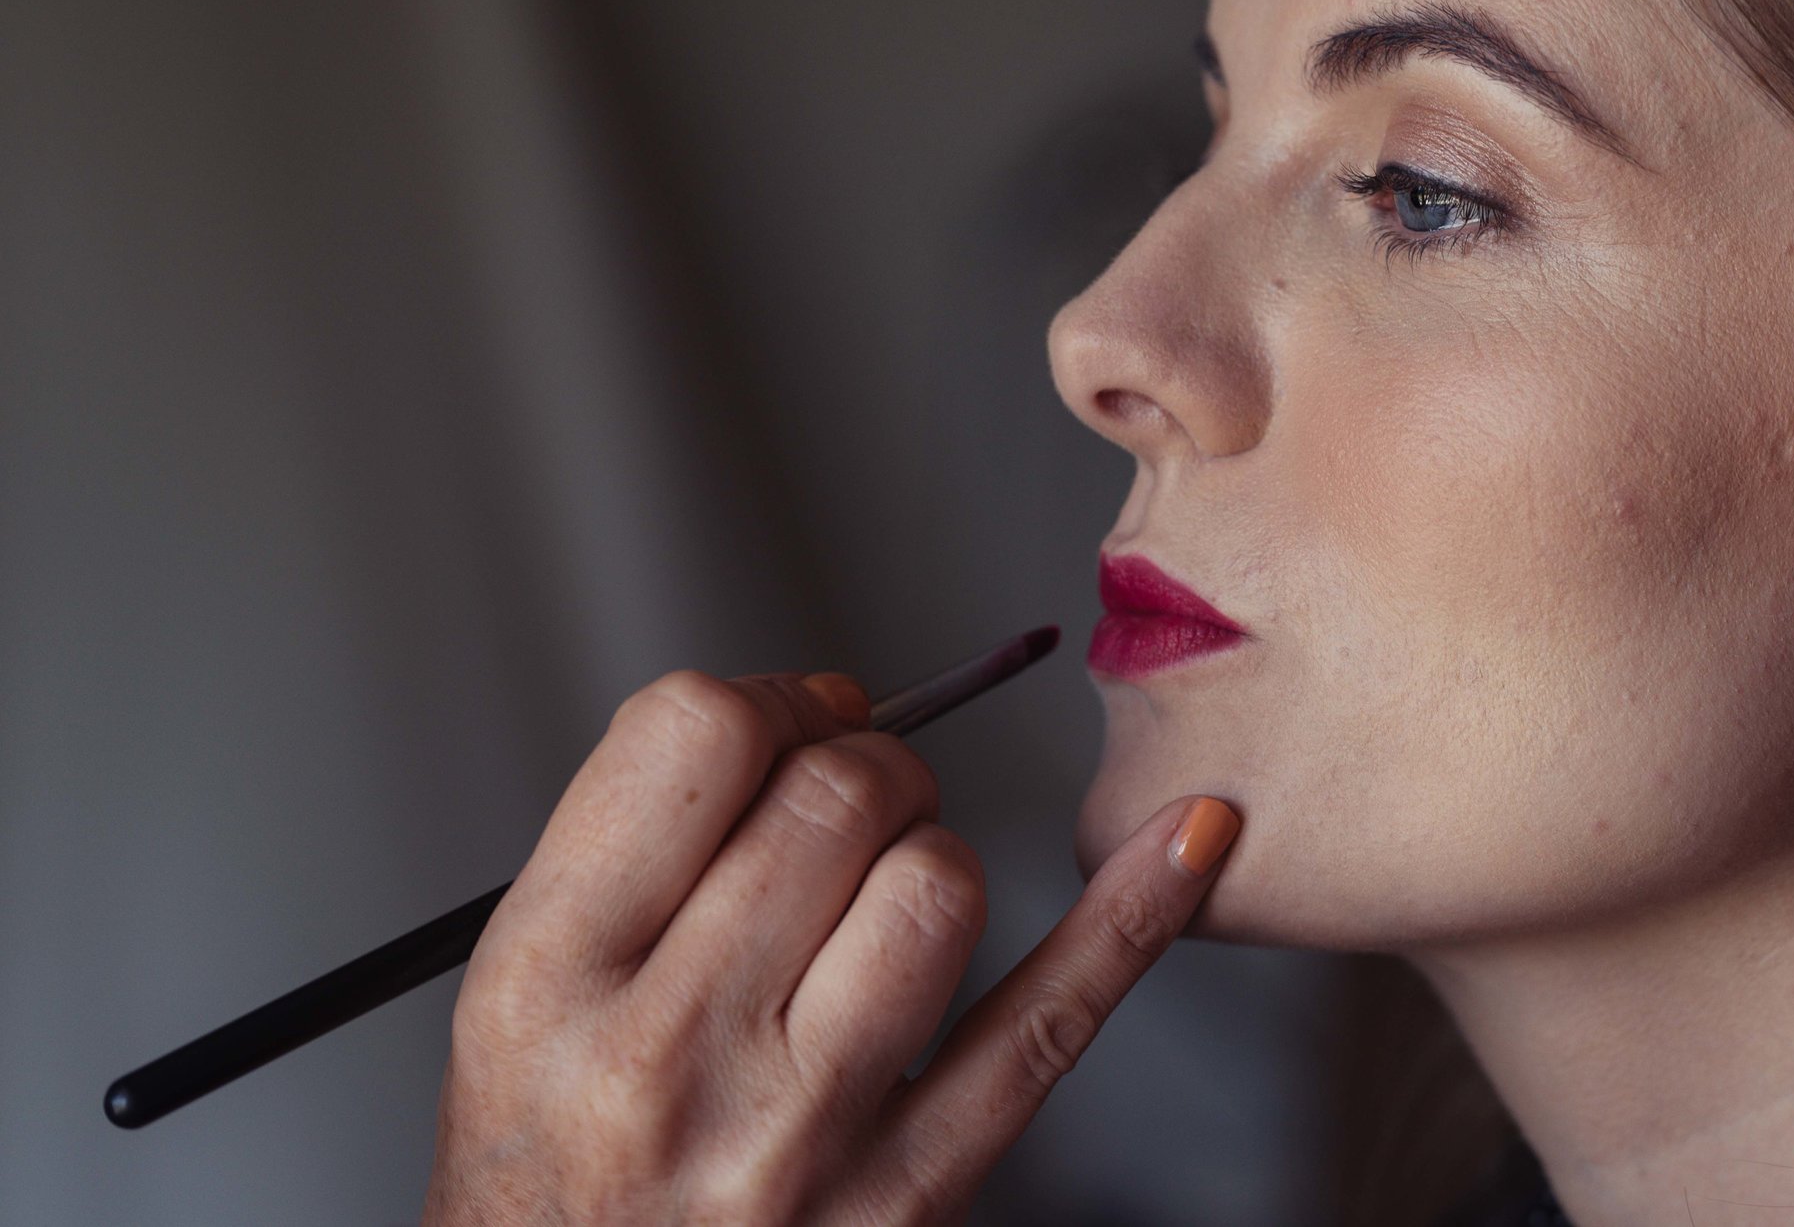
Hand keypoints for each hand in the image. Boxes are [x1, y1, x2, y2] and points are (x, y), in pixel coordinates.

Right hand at [419, 669, 1239, 1225]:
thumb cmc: (554, 1181)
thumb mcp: (523, 1008)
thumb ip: (640, 854)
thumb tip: (817, 717)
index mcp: (545, 982)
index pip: (693, 736)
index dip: (770, 699)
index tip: (796, 720)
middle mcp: (665, 1059)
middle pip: (833, 796)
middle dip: (867, 765)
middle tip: (850, 807)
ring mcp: (796, 1139)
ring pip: (937, 882)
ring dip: (932, 855)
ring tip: (887, 899)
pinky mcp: (908, 1204)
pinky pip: (1046, 1024)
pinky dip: (1130, 921)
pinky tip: (1188, 839)